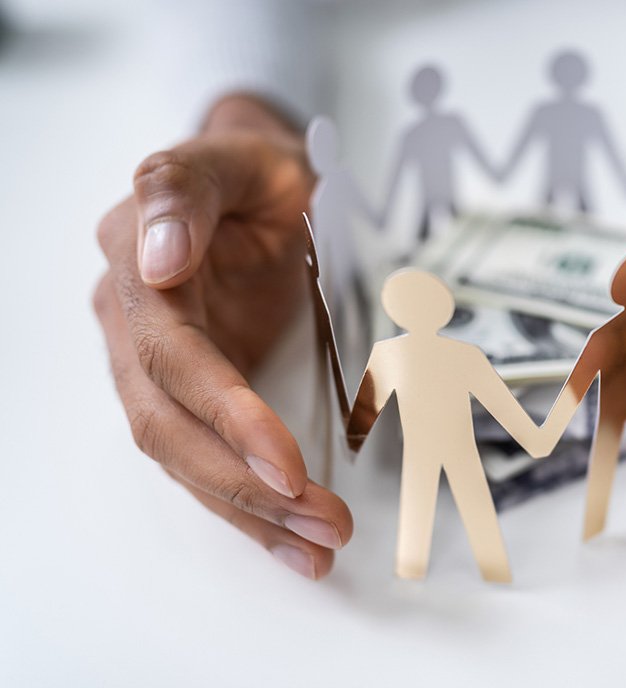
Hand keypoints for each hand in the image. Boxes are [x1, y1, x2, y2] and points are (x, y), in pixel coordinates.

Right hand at [93, 95, 352, 579]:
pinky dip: (246, 508)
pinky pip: (203, 459)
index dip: (224, 409)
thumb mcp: (237, 156)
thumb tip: (156, 259)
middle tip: (321, 517)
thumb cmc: (257, 170)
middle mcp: (129, 319)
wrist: (258, 188)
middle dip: (244, 478)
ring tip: (319, 545)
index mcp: (134, 257)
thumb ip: (187, 189)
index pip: (170, 351)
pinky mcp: (184, 392)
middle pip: (167, 421)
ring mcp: (151, 361)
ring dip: (249, 508)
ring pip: (182, 455)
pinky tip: (292, 545)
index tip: (283, 459)